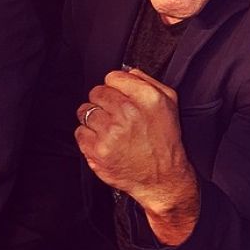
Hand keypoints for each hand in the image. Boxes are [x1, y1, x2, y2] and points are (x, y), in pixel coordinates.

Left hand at [75, 68, 199, 243]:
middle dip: (103, 103)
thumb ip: (149, 82)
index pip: (113, 77)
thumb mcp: (170, 104)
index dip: (115, 87)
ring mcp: (111, 132)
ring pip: (85, 112)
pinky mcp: (97, 150)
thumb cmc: (165, 141)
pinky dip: (89, 137)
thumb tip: (129, 72)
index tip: (120, 97)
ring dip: (94, 120)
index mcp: (148, 98)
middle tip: (115, 116)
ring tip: (109, 130)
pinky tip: (105, 142)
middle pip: (96, 93)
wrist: (162, 177)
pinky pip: (80, 132)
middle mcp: (129, 112)